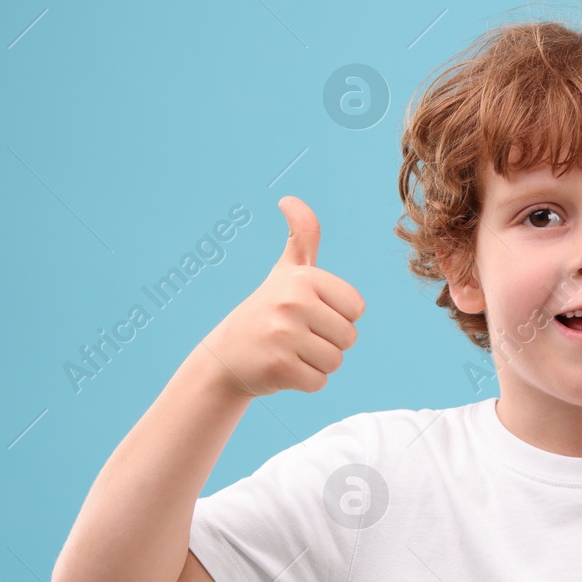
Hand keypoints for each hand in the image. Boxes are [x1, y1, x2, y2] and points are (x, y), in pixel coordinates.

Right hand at [200, 196, 365, 396]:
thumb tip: (289, 199)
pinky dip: (304, 382)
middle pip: (349, 337)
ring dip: (317, 363)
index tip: (309, 314)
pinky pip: (319, 382)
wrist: (224, 357)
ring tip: (289, 351)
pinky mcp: (278, 367)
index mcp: (303, 277)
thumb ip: (301, 236)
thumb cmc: (266, 311)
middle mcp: (292, 302)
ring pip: (335, 361)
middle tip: (297, 337)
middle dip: (328, 343)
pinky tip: (282, 369)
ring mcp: (284, 335)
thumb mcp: (285, 272)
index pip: (356, 308)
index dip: (337, 317)